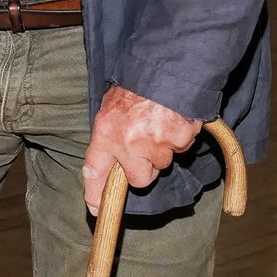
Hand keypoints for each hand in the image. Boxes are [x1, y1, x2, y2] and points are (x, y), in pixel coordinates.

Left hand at [82, 85, 200, 213]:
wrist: (166, 67)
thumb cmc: (136, 86)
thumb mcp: (109, 107)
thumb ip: (107, 136)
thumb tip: (106, 163)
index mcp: (107, 132)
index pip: (95, 170)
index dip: (95, 192)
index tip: (94, 208)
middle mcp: (130, 142)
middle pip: (140, 178)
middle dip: (144, 166)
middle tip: (145, 143)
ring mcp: (156, 143)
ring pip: (162, 163)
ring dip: (162, 149)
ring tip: (159, 123)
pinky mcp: (180, 139)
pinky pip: (181, 149)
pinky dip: (179, 138)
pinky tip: (173, 119)